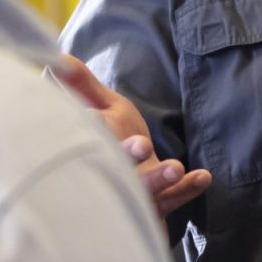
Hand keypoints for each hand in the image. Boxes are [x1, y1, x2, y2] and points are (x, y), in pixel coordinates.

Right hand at [54, 56, 211, 218]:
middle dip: (127, 158)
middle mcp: (107, 175)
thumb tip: (57, 58)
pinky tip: (204, 176)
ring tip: (175, 167)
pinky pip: (173, 198)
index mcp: (89, 150)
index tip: (94, 115)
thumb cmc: (111, 135)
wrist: (130, 174)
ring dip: (159, 179)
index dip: (91, 129)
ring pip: (143, 190)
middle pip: (113, 172)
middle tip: (142, 145)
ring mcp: (132, 194)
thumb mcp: (98, 105)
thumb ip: (80, 84)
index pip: (86, 142)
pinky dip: (187, 188)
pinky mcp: (157, 204)